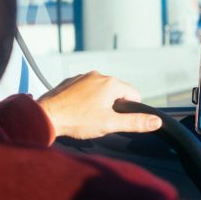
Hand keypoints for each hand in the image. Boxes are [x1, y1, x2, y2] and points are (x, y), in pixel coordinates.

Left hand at [37, 71, 161, 139]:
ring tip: (86, 117)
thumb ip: (135, 122)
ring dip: (98, 102)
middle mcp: (98, 75)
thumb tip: (156, 121)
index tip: (115, 120)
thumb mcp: (110, 124)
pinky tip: (76, 111)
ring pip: (100, 90)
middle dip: (112, 106)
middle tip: (99, 120)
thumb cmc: (77, 121)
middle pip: (117, 92)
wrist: (44, 117)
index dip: (129, 110)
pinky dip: (84, 99)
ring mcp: (82, 76)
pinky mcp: (70, 81)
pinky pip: (85, 89)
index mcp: (111, 83)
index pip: (134, 95)